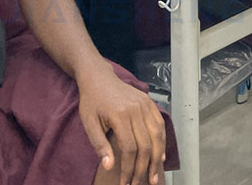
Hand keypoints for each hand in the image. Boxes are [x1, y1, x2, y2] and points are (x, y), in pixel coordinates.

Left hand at [78, 68, 165, 184]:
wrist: (99, 77)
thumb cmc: (91, 102)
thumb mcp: (89, 123)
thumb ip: (99, 144)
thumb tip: (110, 166)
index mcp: (120, 115)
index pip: (129, 148)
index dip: (129, 168)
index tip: (125, 182)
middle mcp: (137, 110)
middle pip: (146, 144)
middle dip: (144, 168)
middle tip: (140, 183)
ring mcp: (146, 105)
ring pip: (157, 135)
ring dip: (157, 158)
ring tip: (154, 176)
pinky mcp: (150, 103)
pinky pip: (160, 124)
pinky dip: (162, 141)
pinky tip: (160, 156)